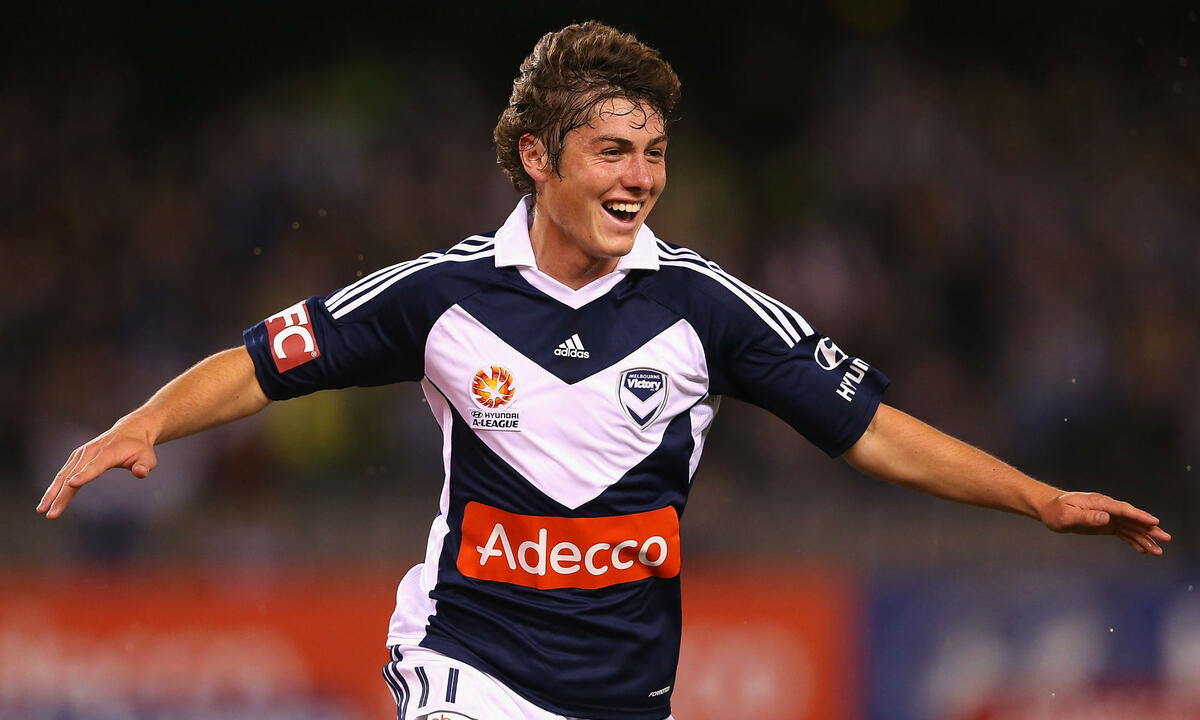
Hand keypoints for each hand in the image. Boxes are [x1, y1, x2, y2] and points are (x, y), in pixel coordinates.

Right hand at [37, 420, 157, 518]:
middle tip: (51, 513)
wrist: (131, 431)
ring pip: (63, 476)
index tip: (73, 484)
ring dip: (52, 494)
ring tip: (42, 510)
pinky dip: (54, 488)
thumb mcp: (148, 457)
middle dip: (61, 495)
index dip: (85, 475)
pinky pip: (63, 474)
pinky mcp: (76, 458)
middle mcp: (90, 452)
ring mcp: (80, 455)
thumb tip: (140, 473)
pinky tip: (47, 502)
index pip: (95, 466)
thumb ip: (145, 466)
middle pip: (73, 475)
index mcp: (108, 453)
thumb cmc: (140, 448)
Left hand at [1040, 491, 1170, 555]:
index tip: (1154, 522)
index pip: (1122, 510)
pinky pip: (1124, 533)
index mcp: (1099, 502)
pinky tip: (1144, 549)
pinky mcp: (1106, 524)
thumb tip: (1105, 517)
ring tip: (1158, 551)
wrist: (1050, 509)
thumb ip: (1086, 516)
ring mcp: (1108, 516)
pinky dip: (1134, 541)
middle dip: (1149, 529)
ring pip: (1130, 528)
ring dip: (1145, 538)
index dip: (1138, 516)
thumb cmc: (1056, 511)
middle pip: (1132, 519)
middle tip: (1165, 538)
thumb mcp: (1066, 515)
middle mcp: (1107, 508)